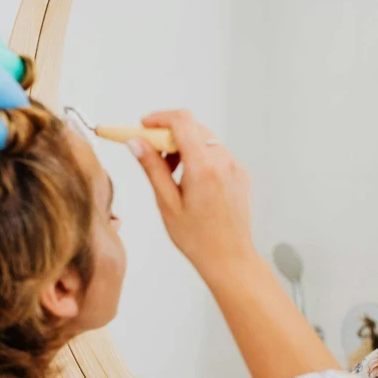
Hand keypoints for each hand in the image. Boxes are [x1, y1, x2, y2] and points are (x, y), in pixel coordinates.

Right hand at [127, 110, 254, 276]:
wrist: (230, 258)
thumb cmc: (198, 239)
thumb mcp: (167, 203)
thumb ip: (152, 168)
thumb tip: (136, 143)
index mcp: (203, 167)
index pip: (182, 122)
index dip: (159, 118)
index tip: (144, 125)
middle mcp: (223, 162)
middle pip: (193, 128)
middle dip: (169, 135)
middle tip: (152, 154)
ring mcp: (235, 167)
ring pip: (206, 140)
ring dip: (185, 146)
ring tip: (172, 174)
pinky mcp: (241, 175)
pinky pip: (218, 154)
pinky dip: (201, 157)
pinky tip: (190, 181)